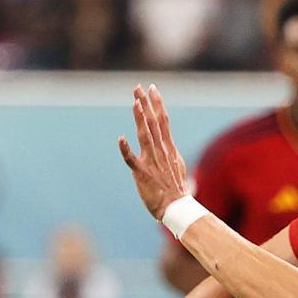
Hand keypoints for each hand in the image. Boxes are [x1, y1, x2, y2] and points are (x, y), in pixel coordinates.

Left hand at [118, 84, 188, 220]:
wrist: (177, 209)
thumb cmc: (175, 191)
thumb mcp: (176, 167)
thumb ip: (170, 153)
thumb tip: (168, 144)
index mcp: (168, 149)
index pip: (163, 121)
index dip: (157, 104)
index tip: (152, 89)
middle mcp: (161, 152)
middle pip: (154, 123)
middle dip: (146, 104)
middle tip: (139, 87)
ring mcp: (152, 162)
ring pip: (145, 136)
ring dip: (140, 119)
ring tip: (135, 103)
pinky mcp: (142, 173)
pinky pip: (132, 160)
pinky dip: (126, 150)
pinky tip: (121, 139)